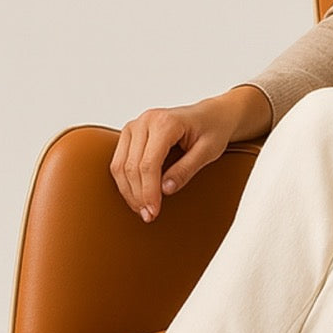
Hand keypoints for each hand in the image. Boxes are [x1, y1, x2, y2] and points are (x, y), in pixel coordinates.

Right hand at [110, 85, 270, 221]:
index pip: (149, 164)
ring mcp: (135, 125)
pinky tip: (136, 197)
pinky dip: (125, 181)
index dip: (149, 191)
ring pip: (120, 164)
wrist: (211, 115)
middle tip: (148, 216)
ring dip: (128, 191)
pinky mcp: (131, 133)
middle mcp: (145, 121)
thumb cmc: (213, 130)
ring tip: (141, 210)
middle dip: (138, 195)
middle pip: (131, 166)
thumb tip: (166, 190)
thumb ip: (187, 169)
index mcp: (165, 123)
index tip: (154, 212)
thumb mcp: (208, 151)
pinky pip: (119, 160)